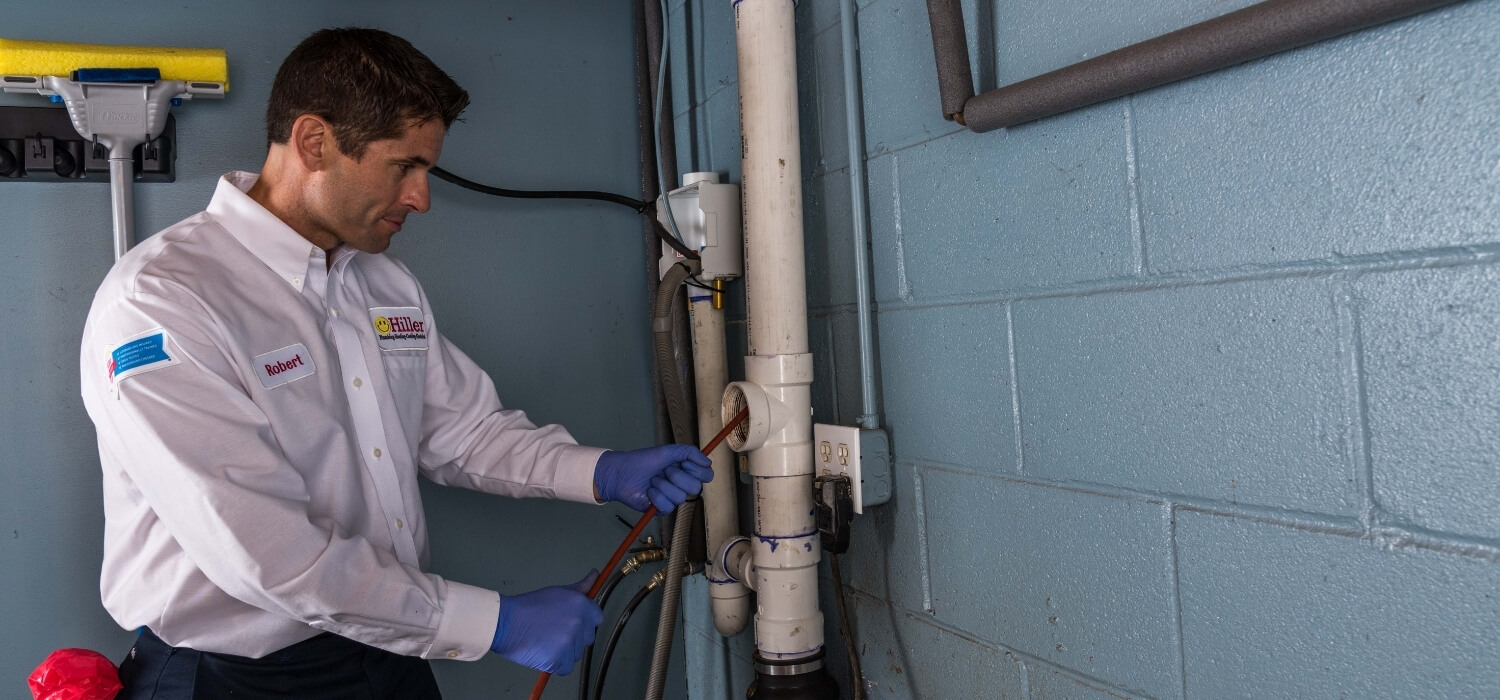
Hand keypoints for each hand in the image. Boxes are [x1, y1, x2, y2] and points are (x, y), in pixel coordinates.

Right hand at [490, 571, 602, 674]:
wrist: (506, 623)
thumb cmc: (529, 606)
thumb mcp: (558, 592)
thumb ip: (581, 587)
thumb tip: (595, 575)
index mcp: (582, 606)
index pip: (597, 618)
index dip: (585, 620)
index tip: (573, 621)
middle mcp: (579, 624)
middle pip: (588, 637)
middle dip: (575, 636)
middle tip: (555, 630)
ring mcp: (570, 644)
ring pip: (576, 653)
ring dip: (565, 651)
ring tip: (546, 639)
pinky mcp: (559, 661)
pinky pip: (566, 667)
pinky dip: (556, 664)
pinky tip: (544, 651)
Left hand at [593, 444, 713, 513]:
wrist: (622, 473)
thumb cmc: (643, 461)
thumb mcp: (668, 451)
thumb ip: (690, 452)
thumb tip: (708, 462)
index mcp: (686, 471)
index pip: (707, 475)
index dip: (697, 470)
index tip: (684, 463)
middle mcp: (682, 485)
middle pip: (696, 487)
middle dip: (677, 476)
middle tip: (664, 470)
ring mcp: (672, 498)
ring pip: (680, 497)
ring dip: (663, 485)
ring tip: (652, 480)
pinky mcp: (662, 509)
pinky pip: (667, 506)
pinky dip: (656, 496)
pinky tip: (649, 491)